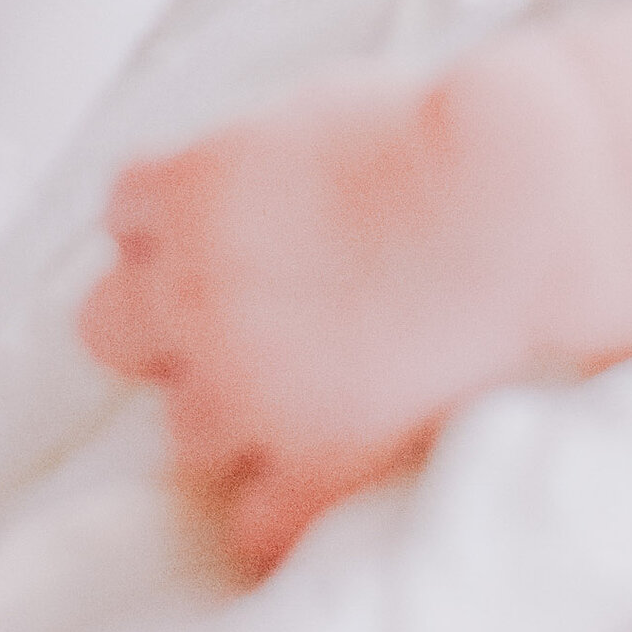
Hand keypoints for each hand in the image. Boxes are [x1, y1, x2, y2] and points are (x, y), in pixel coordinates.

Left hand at [82, 48, 582, 574]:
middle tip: (239, 310)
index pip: (124, 214)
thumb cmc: (436, 131)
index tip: (231, 224)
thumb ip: (243, 156)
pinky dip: (280, 504)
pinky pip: (249, 524)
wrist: (520, 200)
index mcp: (192, 191)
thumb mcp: (312, 107)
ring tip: (301, 383)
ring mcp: (249, 391)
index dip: (178, 220)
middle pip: (110, 325)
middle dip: (163, 317)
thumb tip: (226, 183)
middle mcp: (195, 294)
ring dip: (228, 407)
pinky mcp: (311, 465)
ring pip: (178, 428)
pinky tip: (318, 471)